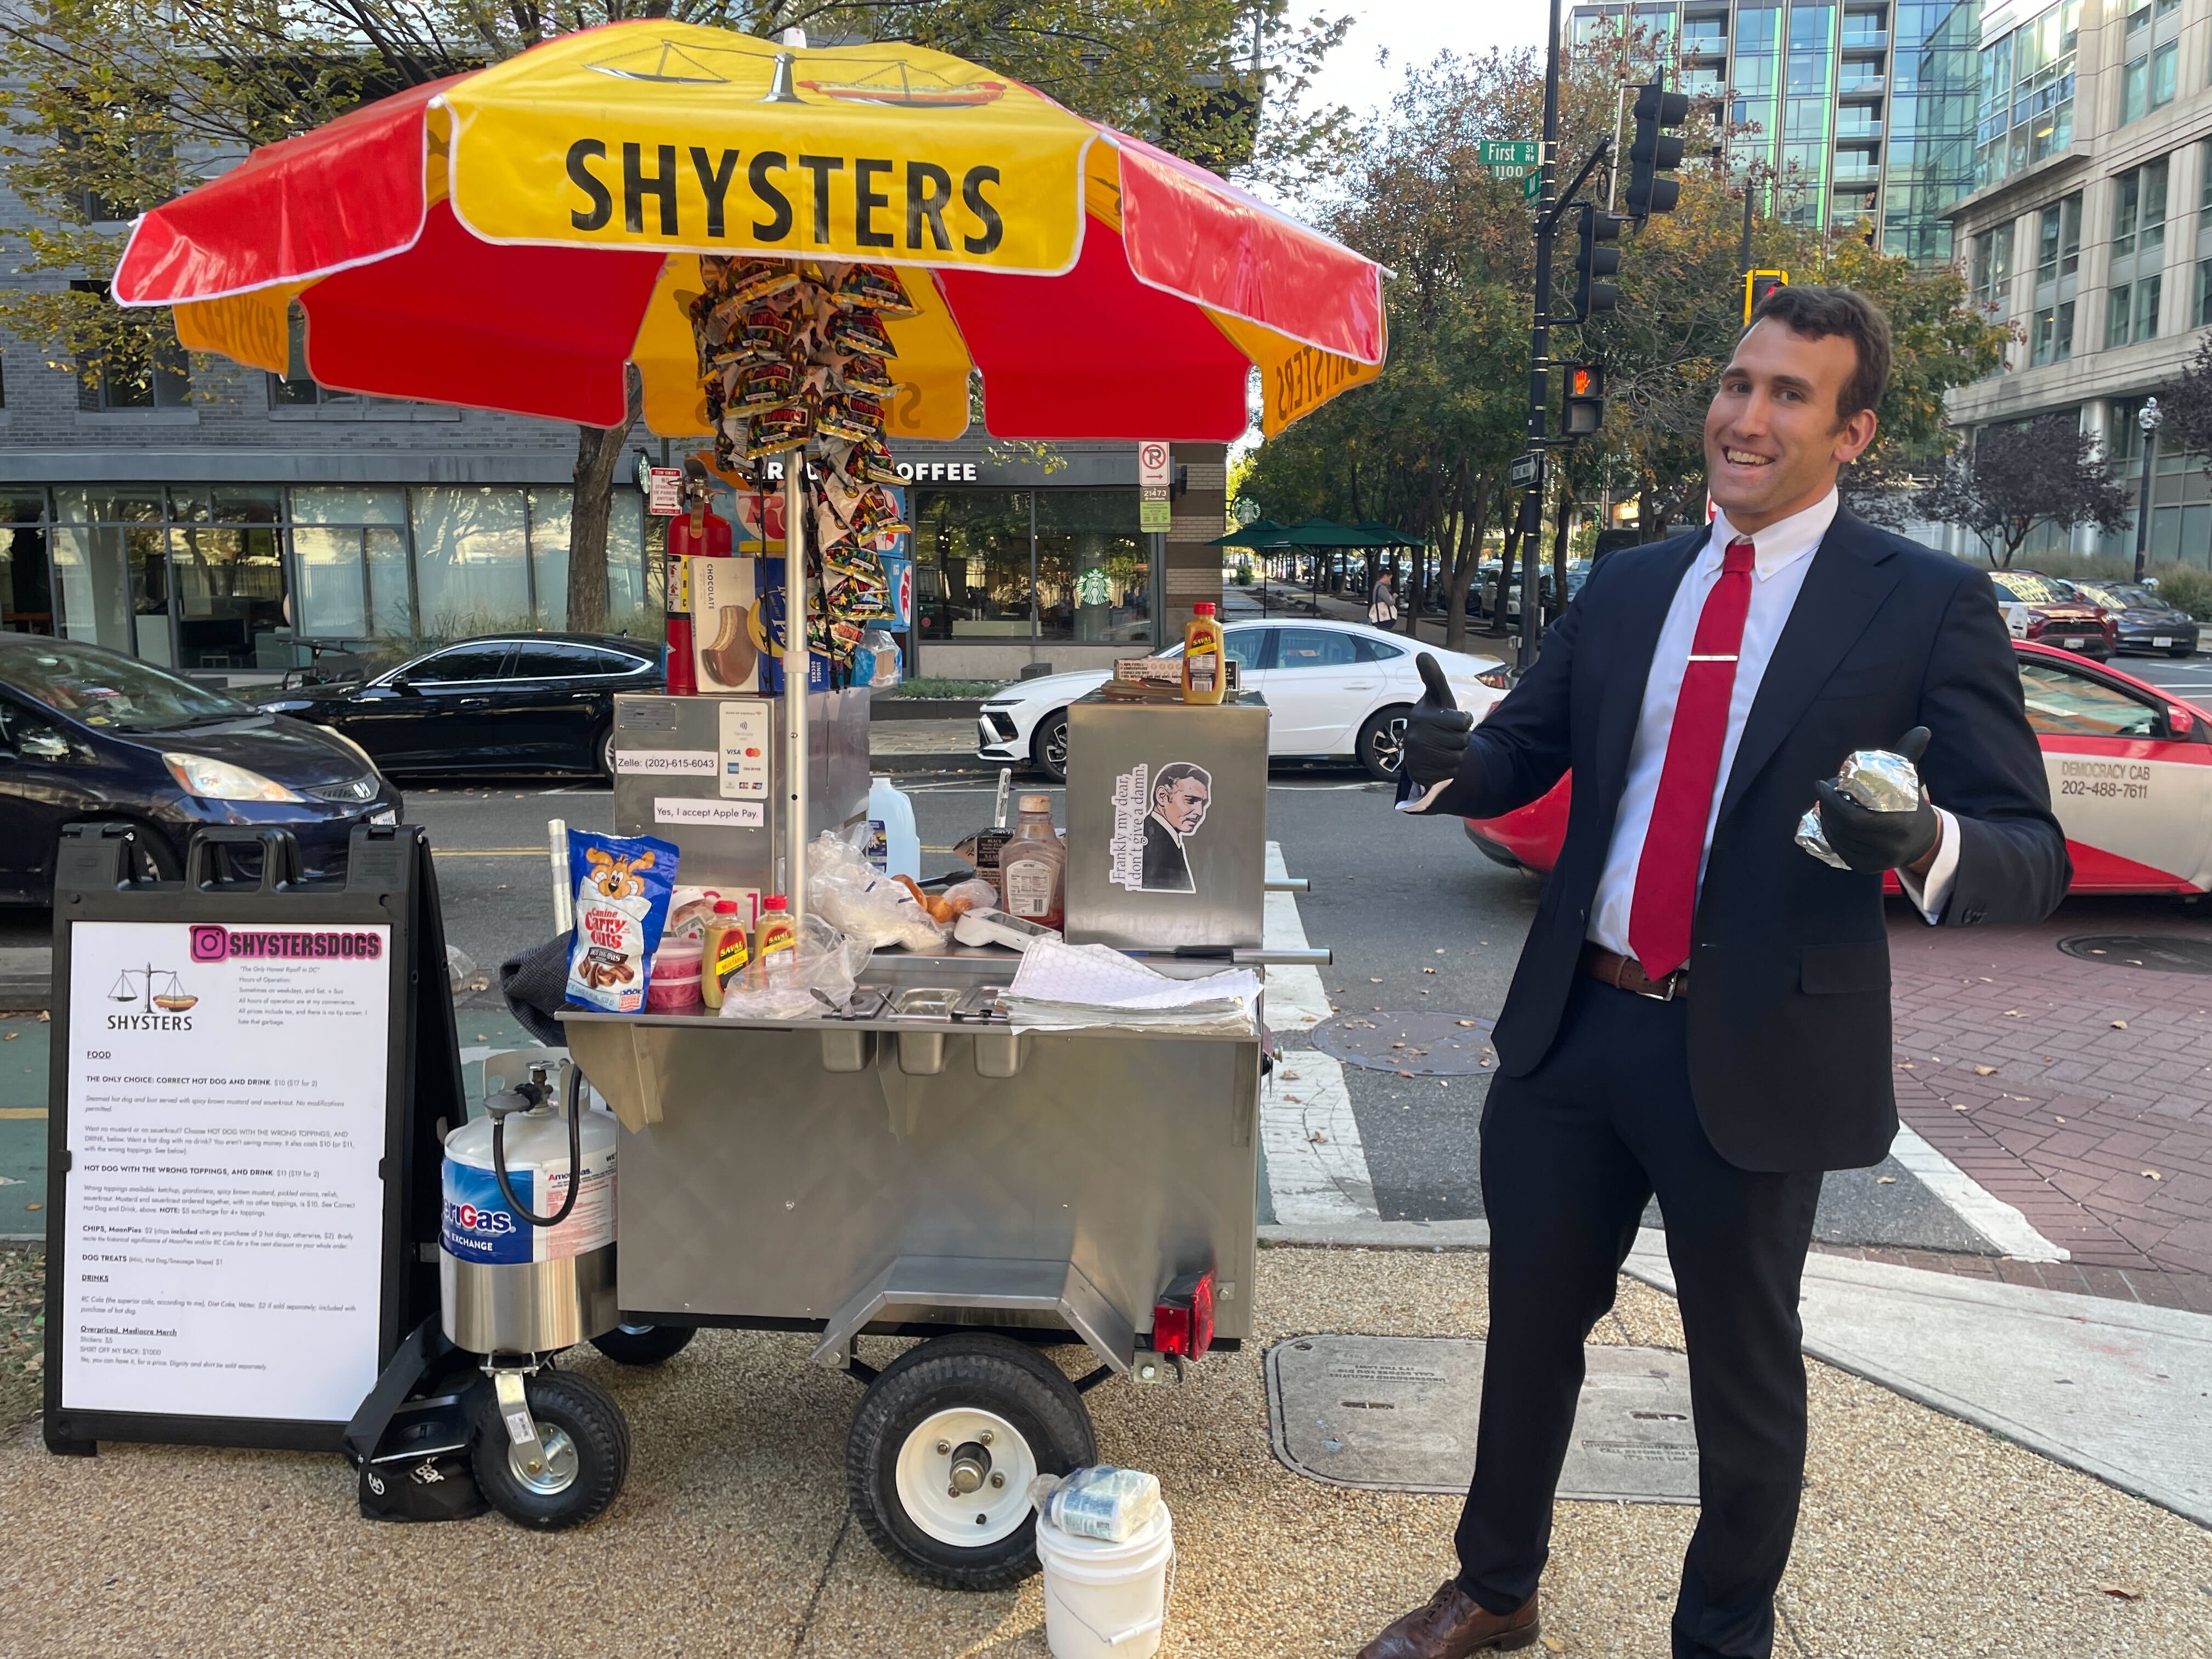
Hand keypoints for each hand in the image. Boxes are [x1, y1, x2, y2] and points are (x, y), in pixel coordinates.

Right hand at [1403, 653, 1474, 788]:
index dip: (1464, 721)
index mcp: (1420, 715)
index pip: (1463, 720)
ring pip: (1459, 756)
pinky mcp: (1421, 774)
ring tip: (1444, 749)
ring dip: (1457, 754)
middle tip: (1448, 737)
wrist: (1422, 755)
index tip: (1453, 719)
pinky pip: (1452, 771)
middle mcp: (1414, 736)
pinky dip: (1451, 768)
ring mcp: (1416, 756)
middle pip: (1463, 739)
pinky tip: (1440, 763)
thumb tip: (1423, 654)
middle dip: (1462, 739)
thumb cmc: (1436, 721)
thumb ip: (1434, 678)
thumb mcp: (1438, 699)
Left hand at [1813, 726, 1937, 872]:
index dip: (1833, 801)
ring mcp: (1877, 861)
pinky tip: (1826, 820)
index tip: (1822, 784)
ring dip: (1825, 819)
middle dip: (1827, 807)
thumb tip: (1922, 730)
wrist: (1922, 839)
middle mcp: (1890, 847)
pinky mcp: (1866, 868)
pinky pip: (1840, 851)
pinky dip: (1829, 834)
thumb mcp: (1910, 777)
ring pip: (1839, 839)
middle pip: (1844, 828)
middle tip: (1823, 791)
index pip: (1855, 817)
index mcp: (1900, 825)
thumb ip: (1910, 754)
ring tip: (1823, 802)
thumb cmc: (1909, 802)